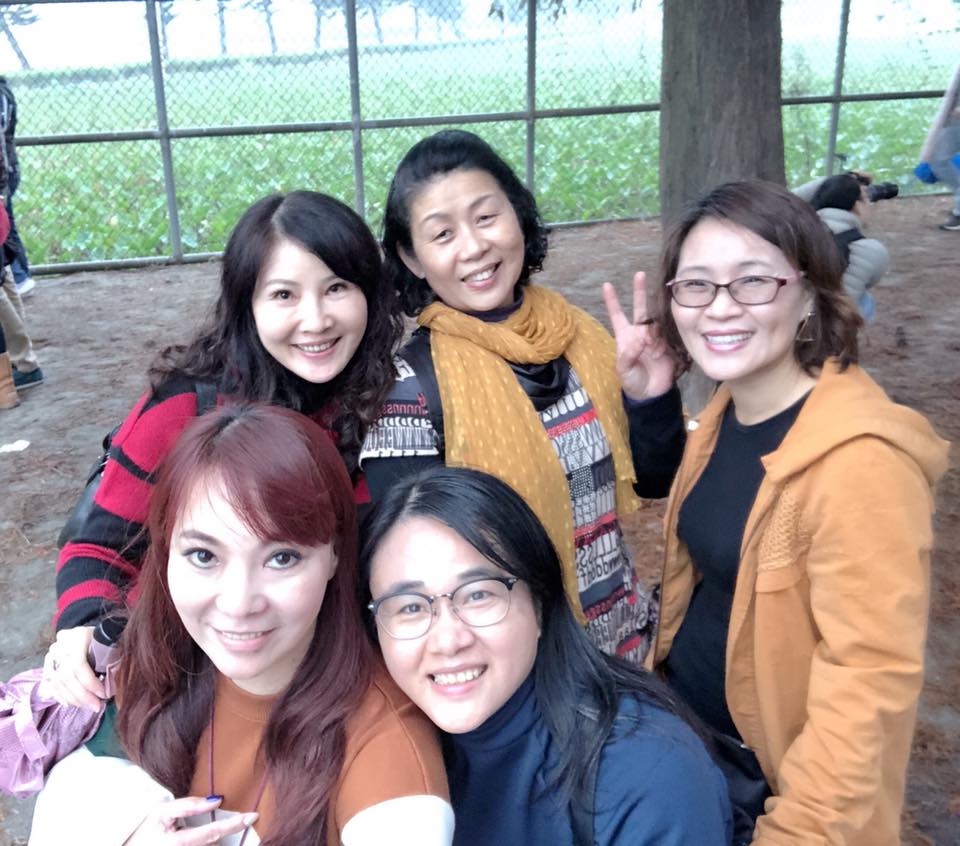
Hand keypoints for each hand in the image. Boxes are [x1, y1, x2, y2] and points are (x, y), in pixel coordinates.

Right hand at [42, 625, 105, 710]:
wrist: (81, 633)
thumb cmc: (101, 638)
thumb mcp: (109, 641)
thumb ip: (113, 657)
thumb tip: (118, 682)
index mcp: (77, 637)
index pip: (79, 665)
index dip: (91, 683)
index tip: (104, 694)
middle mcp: (60, 647)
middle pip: (67, 677)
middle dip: (83, 696)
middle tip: (97, 706)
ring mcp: (50, 656)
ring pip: (58, 683)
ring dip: (74, 699)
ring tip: (89, 706)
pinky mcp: (46, 666)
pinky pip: (50, 685)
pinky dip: (61, 696)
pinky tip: (72, 704)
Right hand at [124, 797, 257, 844]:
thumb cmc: (145, 828)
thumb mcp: (163, 811)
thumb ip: (189, 805)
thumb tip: (217, 801)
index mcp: (176, 844)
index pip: (212, 833)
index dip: (234, 825)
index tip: (253, 816)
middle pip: (213, 844)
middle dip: (226, 832)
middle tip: (242, 819)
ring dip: (215, 839)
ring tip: (223, 826)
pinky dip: (209, 842)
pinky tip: (211, 836)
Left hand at [602, 272, 675, 400]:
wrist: (651, 393)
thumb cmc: (632, 381)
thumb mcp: (624, 369)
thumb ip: (628, 353)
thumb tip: (639, 338)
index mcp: (625, 336)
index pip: (617, 315)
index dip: (612, 301)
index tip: (607, 285)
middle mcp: (640, 333)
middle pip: (640, 308)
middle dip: (639, 291)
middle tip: (640, 274)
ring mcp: (655, 336)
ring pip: (655, 322)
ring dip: (653, 334)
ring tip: (651, 352)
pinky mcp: (668, 343)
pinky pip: (667, 334)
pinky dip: (662, 343)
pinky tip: (659, 354)